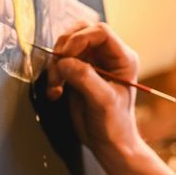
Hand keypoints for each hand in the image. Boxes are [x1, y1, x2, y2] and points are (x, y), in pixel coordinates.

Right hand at [45, 21, 142, 158]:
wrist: (108, 142)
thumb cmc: (115, 124)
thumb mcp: (104, 101)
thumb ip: (85, 79)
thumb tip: (64, 62)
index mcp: (122, 58)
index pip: (100, 32)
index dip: (80, 38)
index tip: (66, 55)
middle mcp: (107, 57)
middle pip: (81, 32)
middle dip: (64, 48)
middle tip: (57, 67)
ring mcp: (92, 63)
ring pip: (67, 46)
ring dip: (55, 64)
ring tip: (56, 86)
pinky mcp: (77, 72)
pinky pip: (60, 62)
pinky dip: (53, 74)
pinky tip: (55, 92)